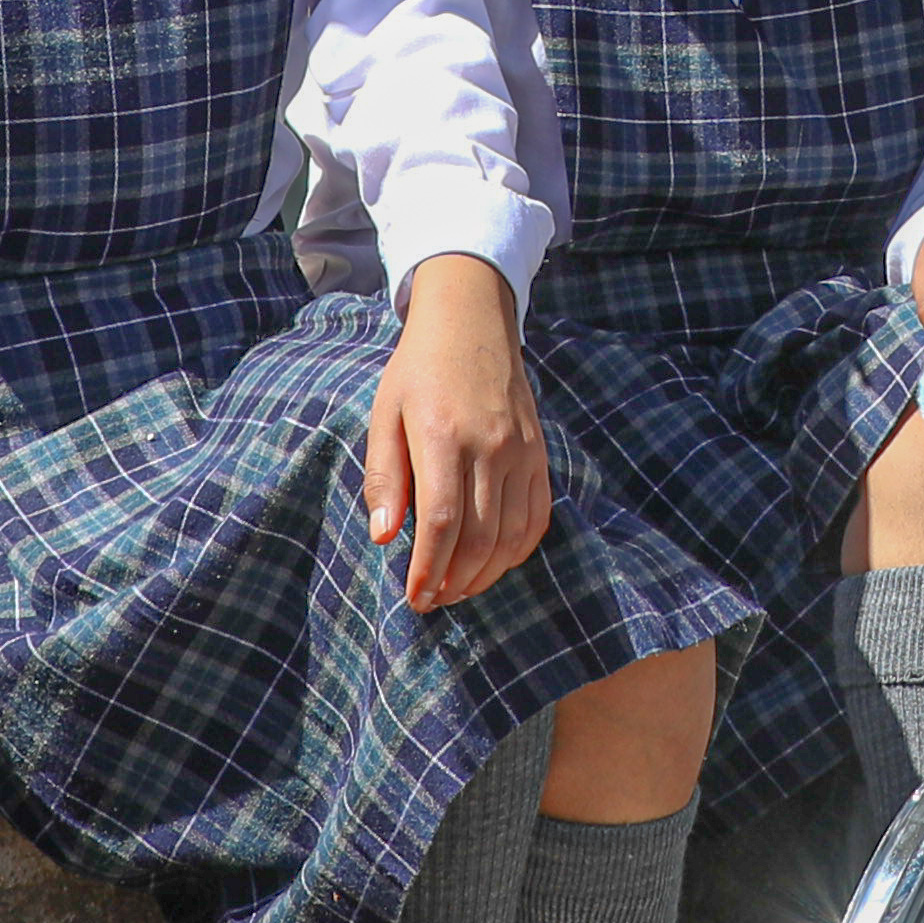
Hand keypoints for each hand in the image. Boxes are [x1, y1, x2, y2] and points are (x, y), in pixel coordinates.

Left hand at [359, 257, 552, 613]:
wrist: (472, 322)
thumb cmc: (419, 371)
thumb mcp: (385, 414)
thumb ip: (384, 477)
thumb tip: (385, 537)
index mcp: (442, 434)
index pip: (442, 520)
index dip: (428, 568)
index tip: (414, 597)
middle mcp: (489, 445)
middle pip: (479, 537)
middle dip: (455, 581)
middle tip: (432, 600)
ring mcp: (521, 450)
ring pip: (512, 534)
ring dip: (486, 574)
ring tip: (458, 589)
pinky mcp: (539, 452)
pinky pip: (538, 516)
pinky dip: (519, 550)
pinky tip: (495, 563)